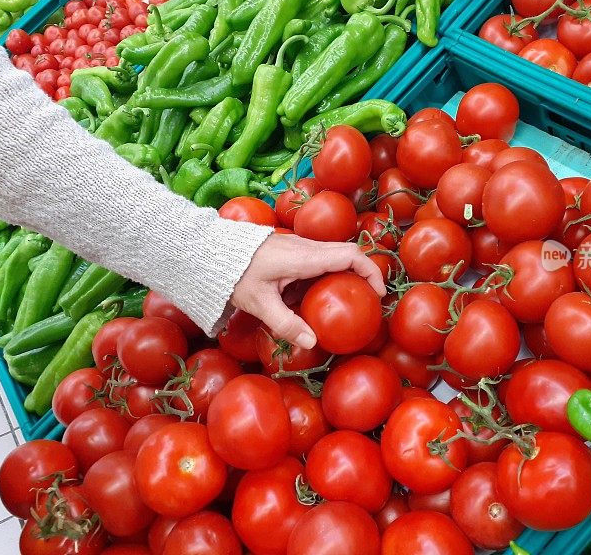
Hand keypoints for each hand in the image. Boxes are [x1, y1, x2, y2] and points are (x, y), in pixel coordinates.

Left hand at [231, 233, 386, 349]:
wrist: (211, 252)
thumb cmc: (234, 274)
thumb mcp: (260, 304)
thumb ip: (286, 324)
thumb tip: (312, 342)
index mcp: (304, 257)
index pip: (350, 255)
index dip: (370, 271)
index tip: (378, 292)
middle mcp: (306, 247)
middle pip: (346, 255)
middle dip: (362, 275)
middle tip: (367, 301)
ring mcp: (299, 247)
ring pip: (331, 258)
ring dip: (340, 278)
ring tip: (342, 304)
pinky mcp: (291, 251)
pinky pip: (316, 263)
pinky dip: (322, 280)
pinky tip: (311, 301)